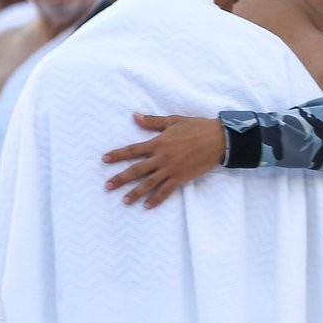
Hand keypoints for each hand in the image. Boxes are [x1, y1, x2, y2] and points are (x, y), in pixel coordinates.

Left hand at [103, 114, 225, 207]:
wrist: (217, 139)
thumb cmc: (196, 127)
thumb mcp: (173, 121)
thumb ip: (152, 122)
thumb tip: (134, 117)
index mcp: (158, 142)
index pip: (132, 150)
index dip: (117, 154)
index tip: (105, 159)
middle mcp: (161, 157)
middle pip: (136, 170)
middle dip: (120, 178)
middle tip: (107, 186)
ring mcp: (171, 169)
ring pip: (148, 183)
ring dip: (135, 192)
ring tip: (124, 200)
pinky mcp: (181, 177)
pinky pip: (166, 190)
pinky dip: (156, 199)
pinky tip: (147, 206)